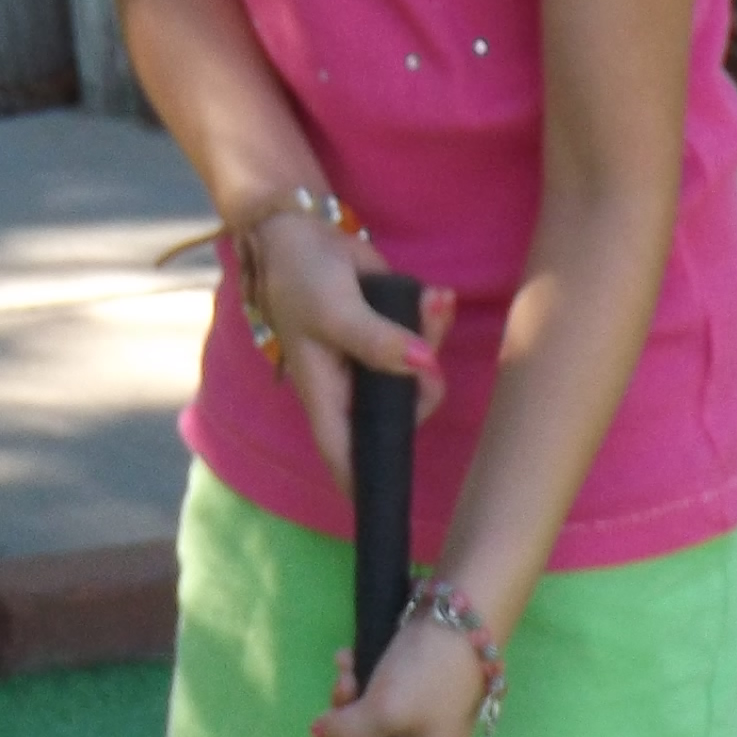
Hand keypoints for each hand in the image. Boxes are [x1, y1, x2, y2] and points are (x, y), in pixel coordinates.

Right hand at [244, 208, 455, 502]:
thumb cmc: (301, 281)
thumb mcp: (335, 314)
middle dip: (424, 388)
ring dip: (434, 342)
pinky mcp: (392, 333)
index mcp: (326, 397)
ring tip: (432, 303)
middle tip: (427, 351)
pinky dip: (434, 321)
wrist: (300, 231)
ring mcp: (373, 362)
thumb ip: (378, 344)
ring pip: (420, 376)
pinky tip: (435, 296)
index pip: (345, 457)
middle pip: (401, 417)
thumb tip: (425, 367)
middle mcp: (352, 389)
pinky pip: (424, 342)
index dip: (366, 486)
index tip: (393, 504)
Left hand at [312, 608, 488, 736]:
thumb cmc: (432, 673)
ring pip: (369, 730)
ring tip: (345, 671)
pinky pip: (375, 700)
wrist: (460, 611)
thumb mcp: (385, 709)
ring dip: (348, 702)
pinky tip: (348, 658)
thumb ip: (349, 733)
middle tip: (340, 703)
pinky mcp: (412, 691)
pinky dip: (359, 683)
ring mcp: (420, 721)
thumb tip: (322, 736)